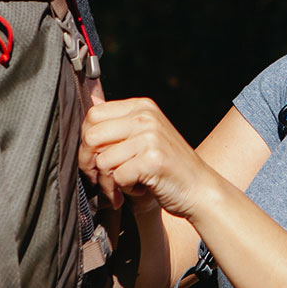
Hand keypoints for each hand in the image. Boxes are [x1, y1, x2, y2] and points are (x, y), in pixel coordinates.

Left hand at [78, 98, 220, 218]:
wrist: (200, 189)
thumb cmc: (167, 166)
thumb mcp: (144, 136)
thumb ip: (117, 121)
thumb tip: (91, 97)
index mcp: (142, 106)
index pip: (93, 114)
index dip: (85, 141)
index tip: (93, 159)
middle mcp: (145, 117)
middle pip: (92, 136)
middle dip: (89, 163)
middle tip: (100, 179)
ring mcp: (150, 137)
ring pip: (102, 160)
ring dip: (108, 182)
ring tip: (126, 186)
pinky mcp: (152, 159)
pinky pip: (117, 177)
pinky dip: (124, 190)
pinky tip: (140, 189)